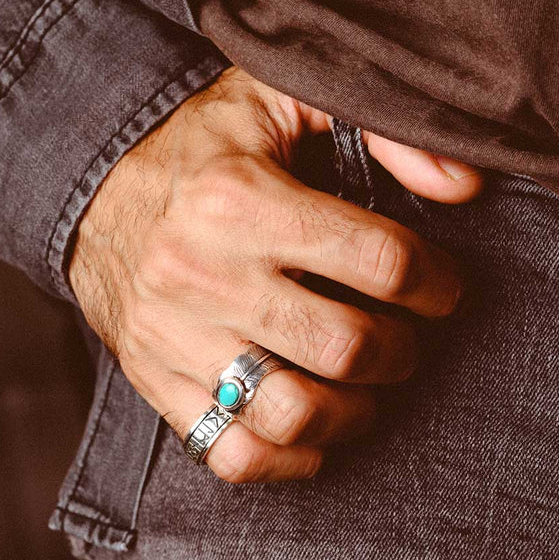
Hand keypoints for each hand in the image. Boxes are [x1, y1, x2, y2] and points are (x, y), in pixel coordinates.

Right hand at [68, 66, 482, 482]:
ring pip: (292, 413)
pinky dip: (290, 459)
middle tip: (406, 339)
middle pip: (344, 346)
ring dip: (356, 412)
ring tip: (367, 388)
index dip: (438, 284)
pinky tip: (317, 433)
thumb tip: (465, 185)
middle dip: (402, 352)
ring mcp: (175, 338)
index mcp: (240, 198)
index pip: (381, 261)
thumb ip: (380, 128)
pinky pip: (232, 454)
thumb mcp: (281, 99)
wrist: (93, 193)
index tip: (444, 290)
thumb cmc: (203, 149)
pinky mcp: (157, 382)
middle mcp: (203, 273)